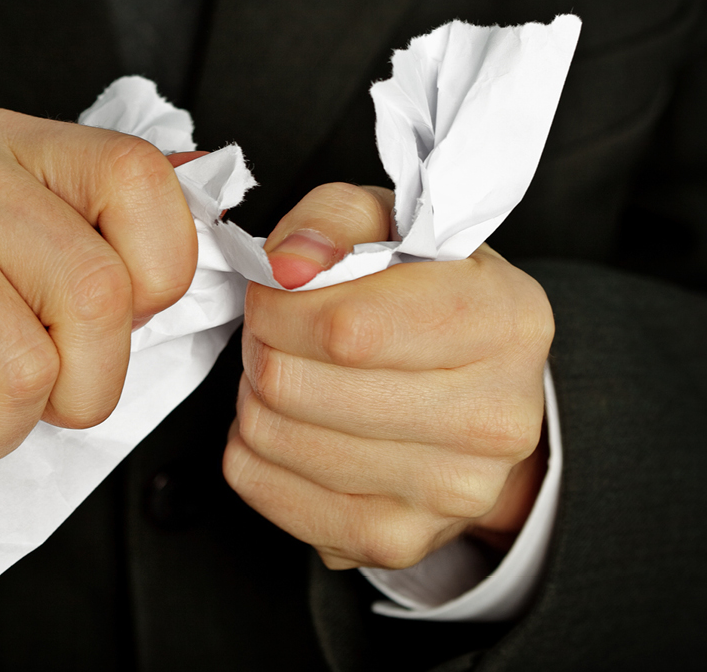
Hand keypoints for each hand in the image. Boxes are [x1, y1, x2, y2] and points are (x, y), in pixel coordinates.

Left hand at [223, 183, 551, 568]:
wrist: (479, 396)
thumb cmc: (427, 297)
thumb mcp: (392, 224)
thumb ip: (333, 218)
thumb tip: (288, 264)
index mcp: (506, 323)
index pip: (345, 329)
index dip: (277, 303)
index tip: (276, 288)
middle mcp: (492, 420)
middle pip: (292, 386)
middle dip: (260, 346)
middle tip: (275, 331)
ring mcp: (449, 494)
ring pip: (270, 437)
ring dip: (252, 394)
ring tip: (289, 371)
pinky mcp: (395, 540)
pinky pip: (259, 486)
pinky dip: (251, 447)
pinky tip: (291, 422)